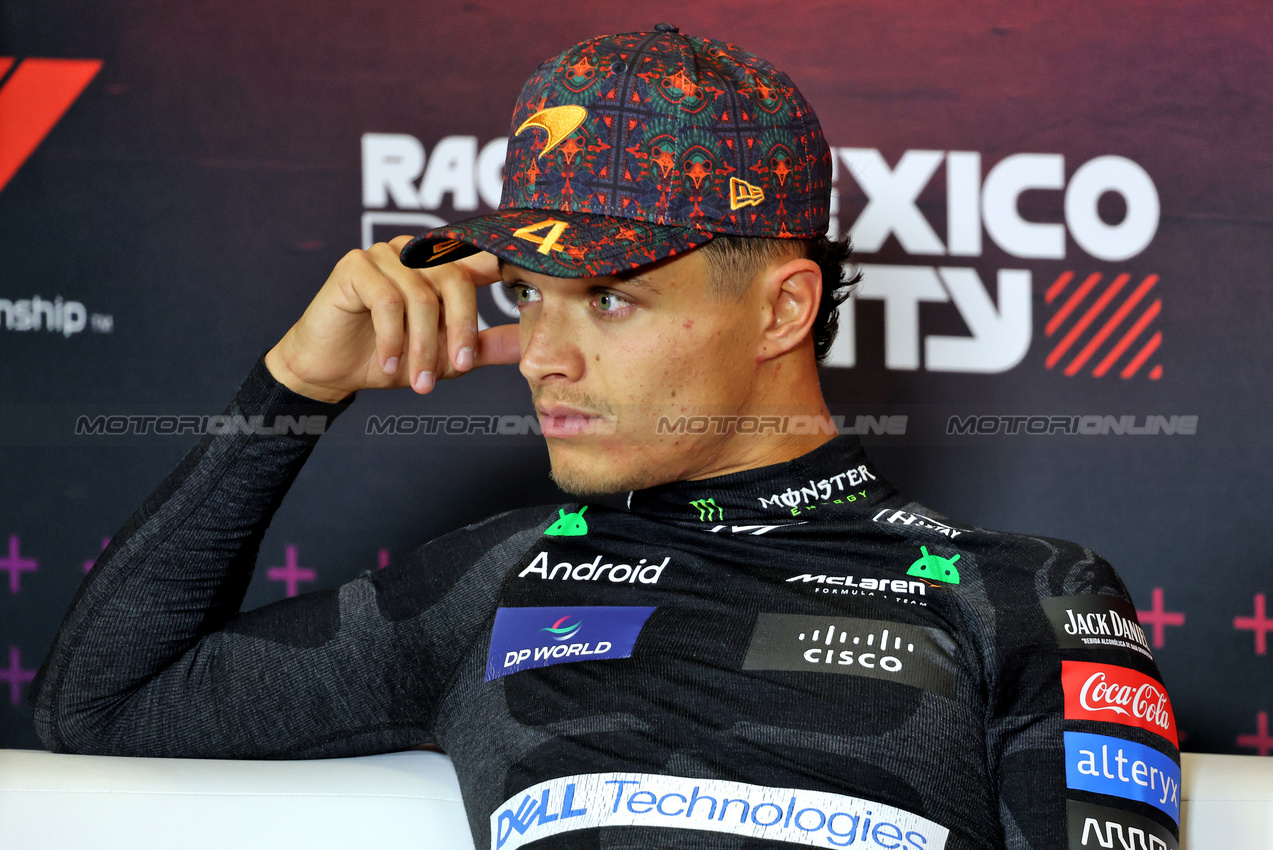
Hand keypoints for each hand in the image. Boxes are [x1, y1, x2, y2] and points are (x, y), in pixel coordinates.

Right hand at [265, 236, 520, 402]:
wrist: (332, 370)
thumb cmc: (391, 358)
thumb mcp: (447, 357)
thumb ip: (485, 346)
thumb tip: (532, 345)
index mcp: (441, 266)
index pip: (481, 260)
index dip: (507, 267)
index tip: (535, 282)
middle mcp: (416, 252)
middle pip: (456, 280)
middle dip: (458, 331)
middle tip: (455, 369)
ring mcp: (384, 253)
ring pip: (421, 296)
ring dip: (422, 345)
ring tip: (417, 381)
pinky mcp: (354, 265)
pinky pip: (387, 301)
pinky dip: (392, 338)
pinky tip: (389, 363)